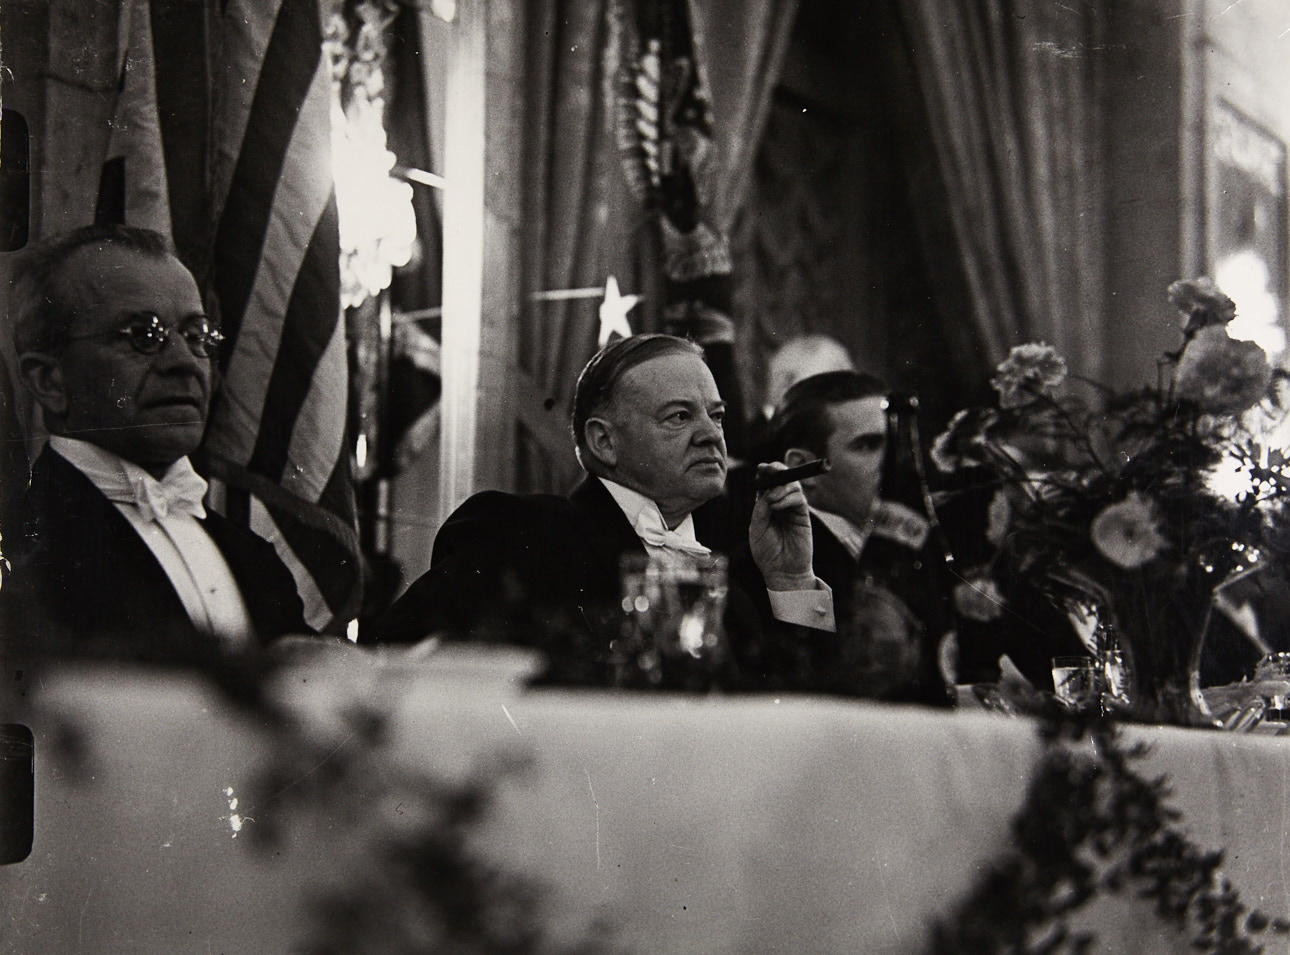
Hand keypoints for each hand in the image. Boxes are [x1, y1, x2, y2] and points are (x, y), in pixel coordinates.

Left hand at [749, 463, 814, 590]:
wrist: (782, 570)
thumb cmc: (766, 552)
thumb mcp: (757, 528)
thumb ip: (761, 509)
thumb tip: (768, 492)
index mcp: (765, 505)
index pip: (766, 483)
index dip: (765, 473)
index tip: (762, 468)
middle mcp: (779, 504)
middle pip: (781, 479)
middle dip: (777, 471)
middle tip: (770, 470)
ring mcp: (792, 509)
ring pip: (792, 486)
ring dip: (781, 487)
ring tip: (772, 500)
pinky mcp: (803, 515)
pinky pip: (799, 498)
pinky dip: (788, 497)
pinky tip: (779, 505)